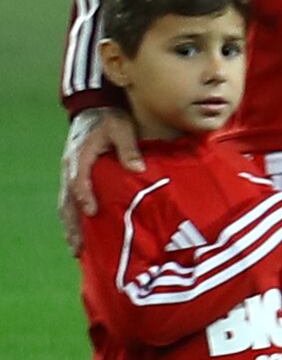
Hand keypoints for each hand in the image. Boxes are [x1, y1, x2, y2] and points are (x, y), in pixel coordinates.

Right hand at [54, 107, 134, 240]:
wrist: (93, 110)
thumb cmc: (110, 120)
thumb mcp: (122, 128)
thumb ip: (128, 147)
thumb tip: (138, 168)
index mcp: (80, 156)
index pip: (79, 179)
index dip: (84, 195)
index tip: (92, 212)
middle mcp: (70, 169)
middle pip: (67, 200)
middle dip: (72, 224)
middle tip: (78, 246)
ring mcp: (69, 175)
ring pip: (65, 204)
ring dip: (70, 226)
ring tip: (76, 249)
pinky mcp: (74, 178)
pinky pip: (70, 201)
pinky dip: (73, 218)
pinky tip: (81, 235)